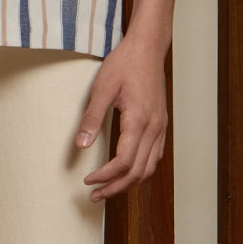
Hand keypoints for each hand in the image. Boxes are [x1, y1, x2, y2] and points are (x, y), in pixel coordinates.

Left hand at [74, 30, 168, 199]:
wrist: (148, 48)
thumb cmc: (125, 64)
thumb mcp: (102, 88)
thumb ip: (91, 118)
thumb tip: (80, 146)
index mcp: (139, 120)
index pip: (124, 162)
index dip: (106, 176)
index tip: (88, 181)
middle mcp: (154, 128)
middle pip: (138, 171)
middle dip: (116, 187)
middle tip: (95, 195)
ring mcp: (161, 126)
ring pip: (150, 167)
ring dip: (129, 182)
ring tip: (109, 189)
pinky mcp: (161, 123)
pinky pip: (155, 155)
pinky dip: (141, 169)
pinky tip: (127, 171)